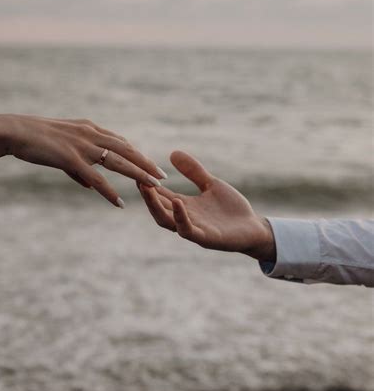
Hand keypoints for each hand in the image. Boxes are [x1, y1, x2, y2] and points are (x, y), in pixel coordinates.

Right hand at [0, 114, 166, 207]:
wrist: (13, 131)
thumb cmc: (33, 139)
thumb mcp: (59, 149)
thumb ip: (77, 168)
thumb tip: (88, 185)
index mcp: (88, 129)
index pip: (119, 141)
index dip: (136, 153)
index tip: (150, 163)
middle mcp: (90, 135)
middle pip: (126, 150)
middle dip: (146, 163)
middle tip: (163, 175)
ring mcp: (83, 146)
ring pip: (119, 162)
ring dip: (139, 175)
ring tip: (155, 186)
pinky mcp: (72, 159)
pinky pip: (96, 179)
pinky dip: (110, 192)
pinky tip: (120, 203)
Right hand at [138, 150, 274, 259]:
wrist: (254, 228)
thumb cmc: (232, 209)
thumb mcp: (211, 184)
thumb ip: (193, 171)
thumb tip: (173, 153)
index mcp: (184, 206)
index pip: (160, 196)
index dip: (148, 185)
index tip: (137, 170)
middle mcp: (184, 218)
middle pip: (158, 209)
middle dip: (147, 195)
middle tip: (137, 179)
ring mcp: (194, 229)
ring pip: (166, 221)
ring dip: (155, 206)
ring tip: (148, 189)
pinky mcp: (206, 238)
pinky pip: (187, 230)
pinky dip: (180, 217)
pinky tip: (177, 201)